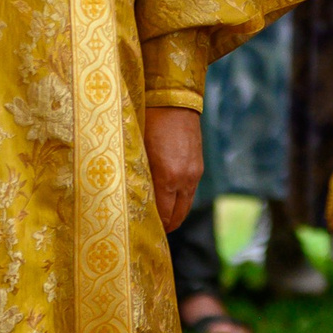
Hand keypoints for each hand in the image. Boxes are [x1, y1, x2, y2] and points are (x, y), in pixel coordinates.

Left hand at [142, 106, 201, 232]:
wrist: (174, 101)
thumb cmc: (149, 122)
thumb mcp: (139, 151)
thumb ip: (140, 176)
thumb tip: (133, 198)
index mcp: (167, 176)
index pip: (162, 214)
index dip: (154, 225)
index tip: (143, 231)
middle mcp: (184, 178)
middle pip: (177, 215)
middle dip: (166, 225)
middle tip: (152, 231)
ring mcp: (194, 173)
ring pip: (186, 205)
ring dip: (175, 214)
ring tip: (161, 219)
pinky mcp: (199, 166)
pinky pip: (190, 192)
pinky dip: (181, 200)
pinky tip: (170, 199)